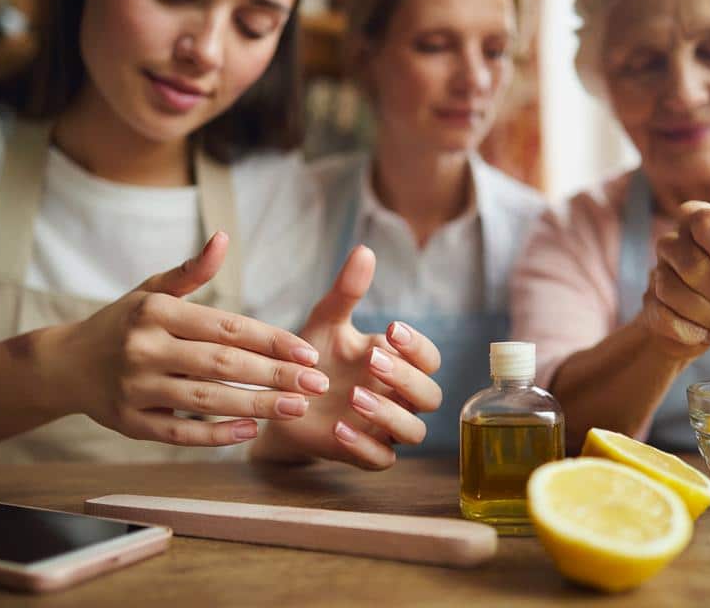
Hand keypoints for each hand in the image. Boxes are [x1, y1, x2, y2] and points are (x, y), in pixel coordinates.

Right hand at [46, 232, 326, 446]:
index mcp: (155, 312)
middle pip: (222, 364)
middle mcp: (144, 349)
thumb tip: (225, 238)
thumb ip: (193, 271)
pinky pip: (180, 433)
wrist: (65, 365)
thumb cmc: (122, 323)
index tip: (307, 352)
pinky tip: (250, 432)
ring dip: (256, 406)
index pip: (226, 327)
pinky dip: (217, 435)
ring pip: (206, 400)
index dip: (271, 340)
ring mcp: (136, 389)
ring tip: (296, 408)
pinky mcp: (130, 424)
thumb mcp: (151, 290)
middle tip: (316, 385)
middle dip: (275, 376)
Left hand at [253, 245, 442, 469]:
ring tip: (354, 395)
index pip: (429, 358)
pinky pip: (381, 460)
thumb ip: (347, 292)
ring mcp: (384, 429)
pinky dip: (364, 446)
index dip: (417, 347)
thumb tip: (365, 250)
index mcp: (397, 363)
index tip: (391, 329)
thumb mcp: (325, 322)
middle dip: (406, 379)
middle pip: (430, 396)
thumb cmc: (311, 358)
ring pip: (413, 431)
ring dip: (389, 413)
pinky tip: (339, 428)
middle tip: (373, 360)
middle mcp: (398, 398)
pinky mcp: (363, 455)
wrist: (278, 399)